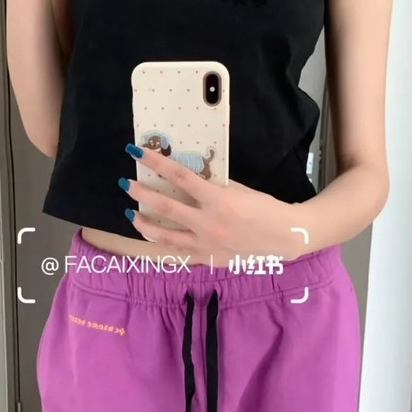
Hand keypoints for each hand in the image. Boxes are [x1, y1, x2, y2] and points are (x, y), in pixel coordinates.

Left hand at [121, 145, 311, 262]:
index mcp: (219, 201)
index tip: (137, 153)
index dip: (156, 163)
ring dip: (145, 224)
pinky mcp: (208, 259)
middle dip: (142, 195)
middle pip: (166, 208)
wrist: (285, 237)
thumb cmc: (264, 208)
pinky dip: (163, 244)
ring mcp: (206, 245)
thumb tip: (188, 177)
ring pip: (165, 236)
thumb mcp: (240, 190)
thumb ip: (214, 185)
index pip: (180, 177)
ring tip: (131, 214)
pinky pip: (179, 252)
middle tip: (127, 184)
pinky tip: (152, 237)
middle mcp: (209, 224)